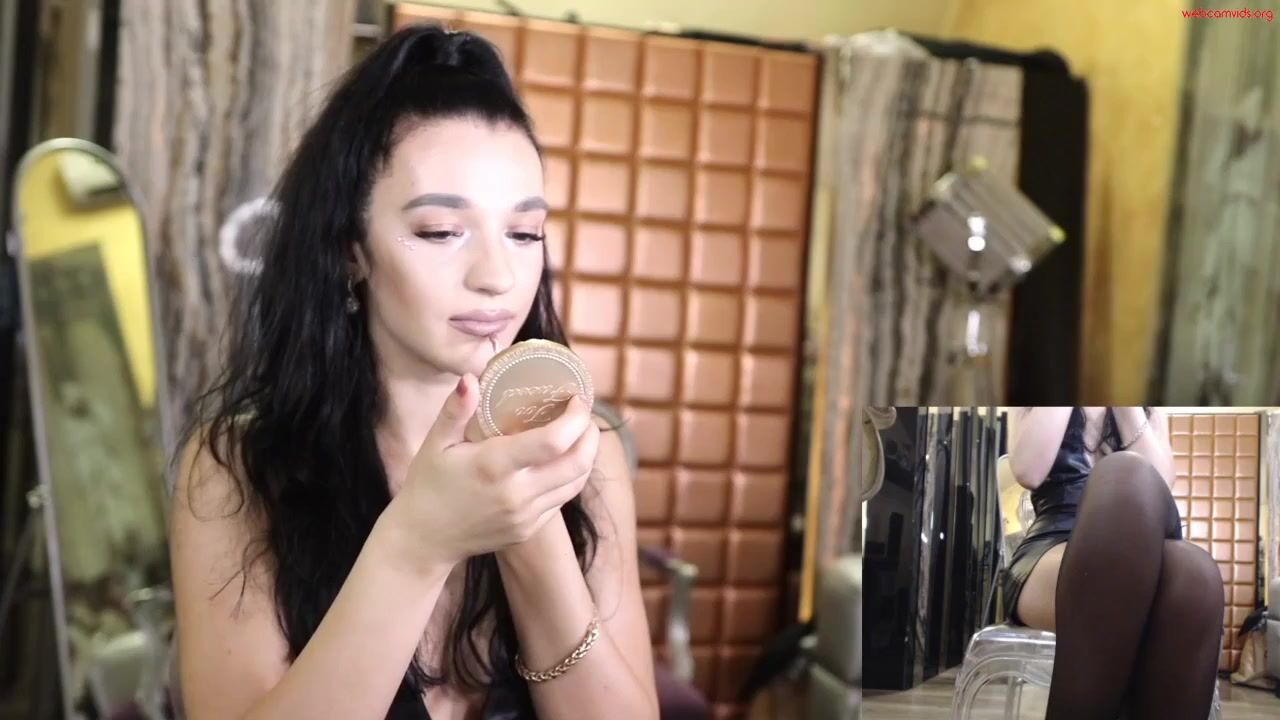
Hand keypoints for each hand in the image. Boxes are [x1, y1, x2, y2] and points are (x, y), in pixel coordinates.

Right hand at [384, 374, 599, 569]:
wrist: (424, 539)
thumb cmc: (427, 484)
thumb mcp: (435, 443)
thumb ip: (456, 410)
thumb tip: (471, 378)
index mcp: (494, 466)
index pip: (553, 441)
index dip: (575, 418)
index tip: (576, 399)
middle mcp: (516, 494)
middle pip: (577, 463)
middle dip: (590, 434)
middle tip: (584, 413)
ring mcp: (525, 516)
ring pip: (576, 483)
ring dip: (586, 455)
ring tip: (580, 433)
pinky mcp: (528, 529)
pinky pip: (561, 500)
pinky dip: (570, 477)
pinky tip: (563, 460)